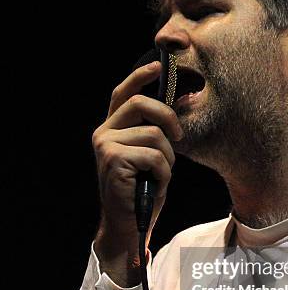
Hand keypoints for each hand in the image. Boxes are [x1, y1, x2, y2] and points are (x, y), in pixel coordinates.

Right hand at [92, 60, 182, 251]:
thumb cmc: (143, 190)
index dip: (140, 77)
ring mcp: (105, 145)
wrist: (129, 224)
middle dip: (168, 117)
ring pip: (154, 135)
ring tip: (159, 176)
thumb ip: (155, 132)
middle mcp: (103, 132)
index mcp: (112, 128)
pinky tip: (155, 185)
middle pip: (140, 103)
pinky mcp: (113, 159)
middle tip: (179, 137)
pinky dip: (164, 173)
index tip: (158, 66)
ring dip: (167, 159)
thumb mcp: (150, 156)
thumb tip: (181, 106)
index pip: (123, 94)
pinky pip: (154, 155)